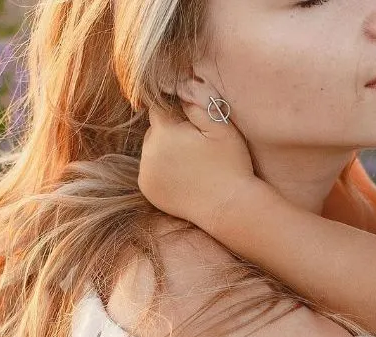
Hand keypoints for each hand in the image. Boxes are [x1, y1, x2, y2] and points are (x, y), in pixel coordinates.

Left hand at [139, 79, 255, 230]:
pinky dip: (161, 170)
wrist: (229, 207)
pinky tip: (183, 175)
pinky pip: (150, 170)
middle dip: (170, 131)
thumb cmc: (230, 164)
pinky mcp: (148, 189)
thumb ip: (197, 103)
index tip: (188, 118)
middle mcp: (148, 152)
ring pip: (151, 150)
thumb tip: (179, 89)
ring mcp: (146, 173)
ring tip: (190, 161)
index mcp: (165, 132)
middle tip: (194, 144)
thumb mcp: (221, 126)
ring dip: (165, 150)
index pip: (159, 108)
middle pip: (154, 130)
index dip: (174, 109)